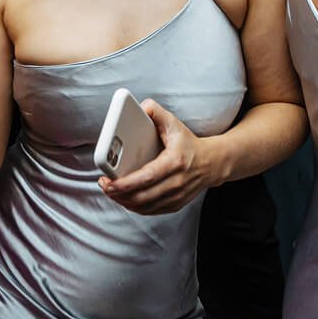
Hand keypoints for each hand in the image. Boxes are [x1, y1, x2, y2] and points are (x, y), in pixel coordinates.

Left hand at [98, 100, 216, 214]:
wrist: (212, 162)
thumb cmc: (189, 143)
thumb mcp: (175, 124)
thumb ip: (157, 112)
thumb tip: (141, 107)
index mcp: (175, 162)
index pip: (146, 177)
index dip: (125, 183)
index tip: (108, 181)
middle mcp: (177, 182)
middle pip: (142, 196)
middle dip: (119, 194)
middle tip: (105, 185)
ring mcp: (177, 196)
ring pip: (145, 207)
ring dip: (124, 202)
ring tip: (111, 191)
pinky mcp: (175, 204)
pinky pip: (151, 211)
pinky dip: (135, 207)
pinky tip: (124, 199)